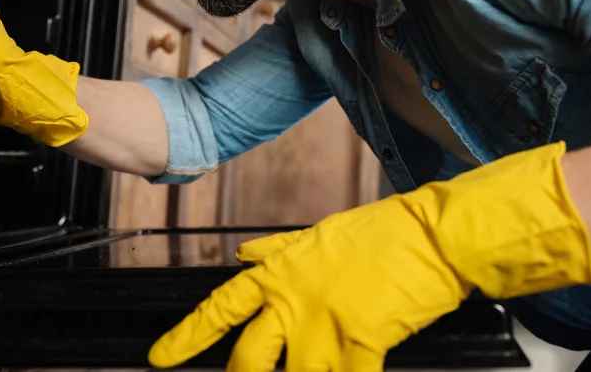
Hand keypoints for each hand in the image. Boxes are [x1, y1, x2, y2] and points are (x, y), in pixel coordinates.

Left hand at [148, 142, 590, 370]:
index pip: (220, 308)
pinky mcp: (362, 343)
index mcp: (280, 274)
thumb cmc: (380, 233)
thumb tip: (244, 256)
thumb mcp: (318, 234)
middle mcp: (294, 302)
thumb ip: (276, 250)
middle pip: (248, 359)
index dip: (186, 336)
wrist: (430, 235)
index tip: (160, 356)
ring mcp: (326, 325)